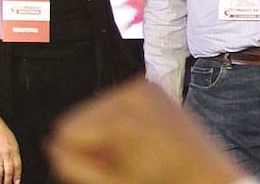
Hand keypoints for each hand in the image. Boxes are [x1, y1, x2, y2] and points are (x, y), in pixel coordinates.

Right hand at [0, 117, 20, 183]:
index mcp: (14, 150)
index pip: (17, 166)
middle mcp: (6, 154)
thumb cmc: (3, 132)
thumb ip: (14, 152)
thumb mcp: (13, 141)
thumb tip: (14, 164)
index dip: (17, 175)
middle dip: (8, 180)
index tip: (16, 182)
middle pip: (8, 171)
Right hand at [47, 78, 245, 183]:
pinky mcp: (150, 85)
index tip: (105, 168)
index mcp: (121, 119)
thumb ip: (73, 166)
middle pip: (78, 115)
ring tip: (133, 149)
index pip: (64, 129)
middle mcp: (132, 94)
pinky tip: (140, 135)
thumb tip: (53, 144)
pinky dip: (119, 119)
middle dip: (92, 141)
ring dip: (105, 130)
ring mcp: (143, 86)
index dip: (78, 156)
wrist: (205, 173)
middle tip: (122, 160)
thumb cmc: (163, 181)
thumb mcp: (111, 182)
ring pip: (94, 107)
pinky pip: (114, 101)